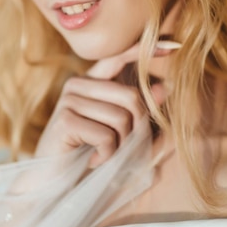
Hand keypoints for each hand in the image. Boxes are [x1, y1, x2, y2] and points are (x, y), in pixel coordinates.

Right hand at [35, 41, 176, 167]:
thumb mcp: (117, 131)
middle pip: (130, 97)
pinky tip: (93, 161)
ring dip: (120, 146)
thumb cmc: (87, 155)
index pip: (118, 58)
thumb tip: (165, 87)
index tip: (173, 45)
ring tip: (103, 155)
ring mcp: (69, 101)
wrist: (52, 182)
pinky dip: (107, 155)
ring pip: (121, 119)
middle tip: (122, 148)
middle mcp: (77, 85)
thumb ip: (139, 109)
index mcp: (90, 82)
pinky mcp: (65, 120)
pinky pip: (106, 136)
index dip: (143, 50)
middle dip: (136, 128)